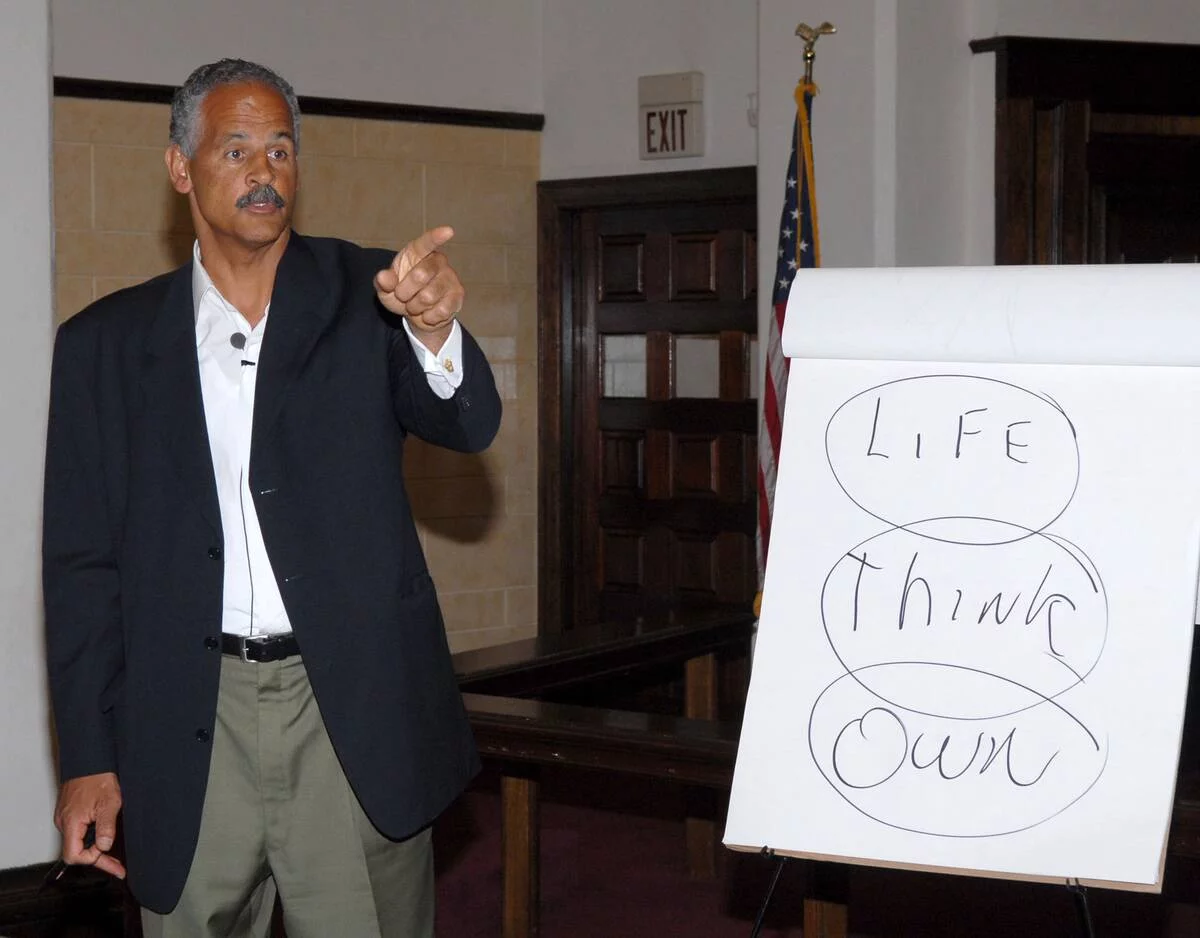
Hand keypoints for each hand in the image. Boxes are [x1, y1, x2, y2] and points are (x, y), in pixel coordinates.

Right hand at [54, 772, 125, 878]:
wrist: (90, 758)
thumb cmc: (98, 776)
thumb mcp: (110, 802)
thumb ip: (106, 827)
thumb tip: (104, 847)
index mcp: (71, 822)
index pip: (73, 855)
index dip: (93, 861)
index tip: (113, 864)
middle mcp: (64, 822)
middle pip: (77, 850)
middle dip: (98, 858)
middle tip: (118, 865)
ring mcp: (66, 817)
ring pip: (79, 841)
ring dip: (96, 847)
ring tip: (115, 850)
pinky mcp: (70, 812)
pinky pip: (79, 830)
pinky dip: (92, 836)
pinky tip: (105, 835)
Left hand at [374, 225, 464, 351]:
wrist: (419, 314)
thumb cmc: (402, 293)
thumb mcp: (386, 289)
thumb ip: (383, 282)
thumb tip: (383, 277)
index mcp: (417, 252)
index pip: (426, 242)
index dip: (436, 237)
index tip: (448, 231)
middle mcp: (437, 261)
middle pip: (420, 276)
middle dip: (404, 293)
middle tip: (402, 296)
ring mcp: (450, 277)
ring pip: (429, 296)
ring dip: (415, 307)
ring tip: (415, 305)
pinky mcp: (458, 295)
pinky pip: (440, 310)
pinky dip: (428, 317)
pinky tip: (428, 313)